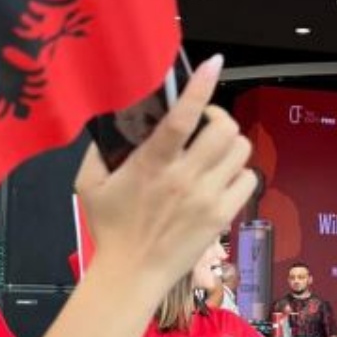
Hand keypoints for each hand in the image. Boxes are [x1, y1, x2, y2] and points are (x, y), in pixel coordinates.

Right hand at [73, 56, 255, 288]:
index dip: (199, 87)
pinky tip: (220, 178)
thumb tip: (110, 121)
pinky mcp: (222, 215)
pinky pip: (249, 179)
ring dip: (230, 144)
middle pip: (225, 129)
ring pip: (241, 150)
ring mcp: (208, 197)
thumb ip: (98, 150)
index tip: (212, 63)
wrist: (131, 273)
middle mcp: (184, 178)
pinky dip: (239, 173)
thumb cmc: (109, 229)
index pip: (182, 118)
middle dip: (219, 118)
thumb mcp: (88, 184)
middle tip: (205, 124)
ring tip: (213, 152)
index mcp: (151, 165)